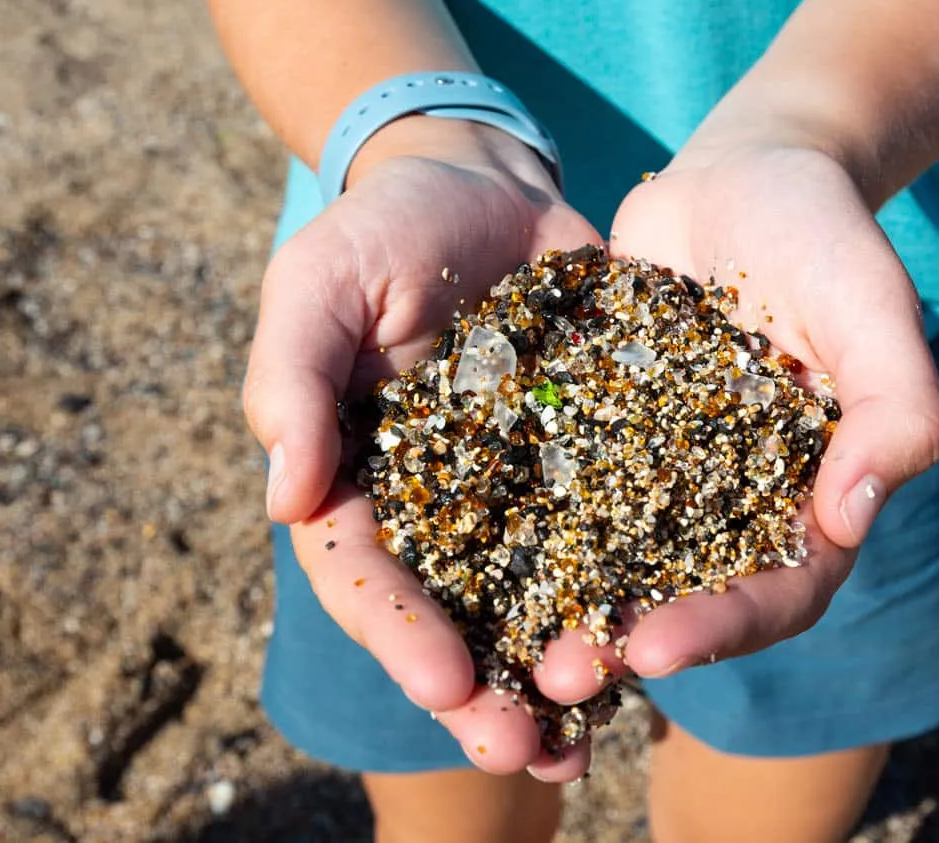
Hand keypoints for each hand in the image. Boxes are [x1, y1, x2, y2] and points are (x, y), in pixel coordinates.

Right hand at [243, 118, 600, 780]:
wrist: (483, 184)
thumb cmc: (381, 230)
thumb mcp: (319, 283)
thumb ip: (290, 378)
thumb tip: (282, 497)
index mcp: (357, 478)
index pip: (366, 574)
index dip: (402, 634)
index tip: (448, 684)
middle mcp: (435, 505)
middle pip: (450, 615)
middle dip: (482, 694)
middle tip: (526, 754)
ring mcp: (512, 492)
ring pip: (529, 602)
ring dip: (554, 676)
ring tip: (587, 745)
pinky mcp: (584, 462)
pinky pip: (608, 538)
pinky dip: (624, 597)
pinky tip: (656, 650)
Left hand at [532, 144, 938, 701]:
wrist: (742, 173)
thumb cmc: (825, 235)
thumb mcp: (872, 307)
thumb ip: (894, 407)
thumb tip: (855, 517)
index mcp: (811, 499)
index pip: (781, 589)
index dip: (722, 627)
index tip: (653, 645)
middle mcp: (735, 506)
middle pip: (688, 600)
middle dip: (626, 641)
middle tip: (559, 675)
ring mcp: (662, 475)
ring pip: (615, 562)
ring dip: (565, 608)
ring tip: (507, 645)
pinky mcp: (601, 436)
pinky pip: (561, 491)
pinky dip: (522, 527)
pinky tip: (460, 551)